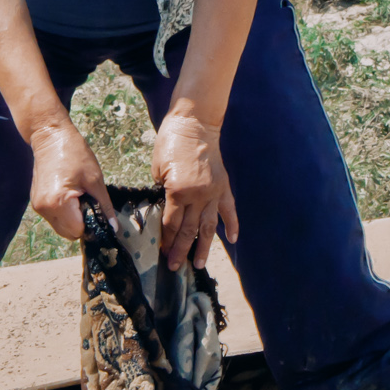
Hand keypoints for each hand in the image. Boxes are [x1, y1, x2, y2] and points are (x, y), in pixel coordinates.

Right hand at [28, 117, 113, 240]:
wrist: (50, 136)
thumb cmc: (74, 153)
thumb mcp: (95, 179)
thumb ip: (104, 206)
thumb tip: (113, 227)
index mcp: (58, 202)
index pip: (78, 231)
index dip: (90, 223)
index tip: (95, 208)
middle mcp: (44, 208)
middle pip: (68, 233)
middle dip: (81, 222)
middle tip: (87, 200)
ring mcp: (38, 206)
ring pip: (61, 227)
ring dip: (72, 218)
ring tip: (77, 195)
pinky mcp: (37, 202)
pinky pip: (55, 217)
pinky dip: (65, 212)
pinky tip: (69, 193)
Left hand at [152, 110, 237, 271]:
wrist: (195, 122)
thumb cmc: (171, 141)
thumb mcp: (158, 167)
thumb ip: (163, 191)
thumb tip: (167, 208)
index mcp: (178, 191)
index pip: (172, 223)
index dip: (166, 240)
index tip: (162, 253)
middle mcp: (198, 195)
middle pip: (189, 230)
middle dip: (180, 251)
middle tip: (174, 267)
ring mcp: (214, 192)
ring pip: (209, 226)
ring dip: (204, 247)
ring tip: (199, 264)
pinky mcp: (223, 185)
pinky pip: (229, 209)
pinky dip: (232, 225)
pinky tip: (232, 239)